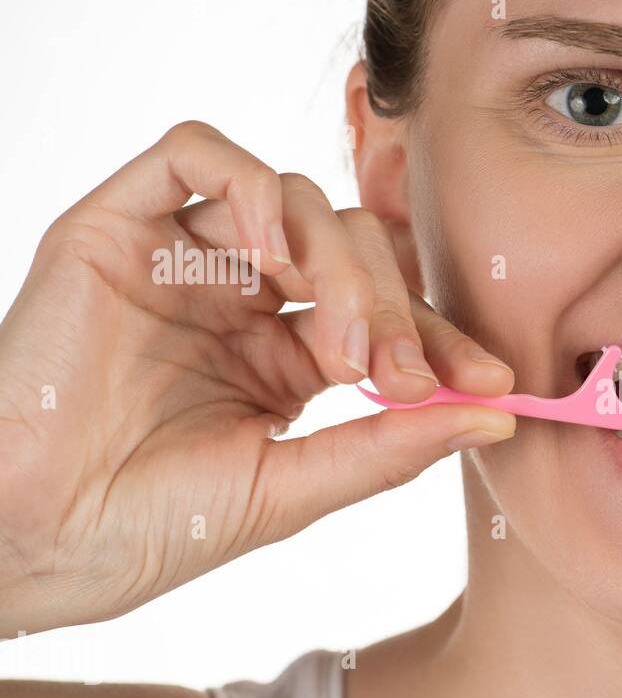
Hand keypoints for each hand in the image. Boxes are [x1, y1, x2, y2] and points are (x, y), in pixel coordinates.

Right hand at [0, 121, 515, 635]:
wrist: (32, 543)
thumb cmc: (148, 528)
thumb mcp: (292, 488)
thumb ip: (390, 446)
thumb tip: (499, 415)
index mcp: (282, 359)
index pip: (386, 316)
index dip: (443, 340)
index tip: (491, 381)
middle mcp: (239, 300)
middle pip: (351, 251)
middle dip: (396, 310)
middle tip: (404, 378)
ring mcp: (182, 261)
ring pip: (293, 202)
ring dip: (339, 265)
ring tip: (346, 347)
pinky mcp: (118, 228)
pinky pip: (194, 155)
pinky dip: (251, 188)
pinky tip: (277, 259)